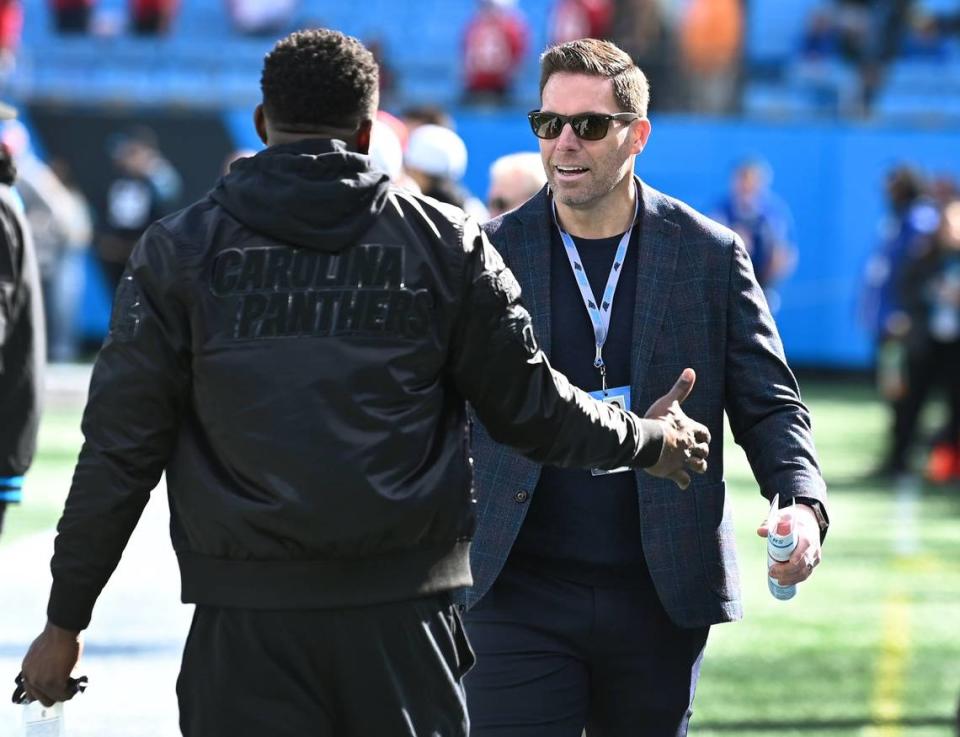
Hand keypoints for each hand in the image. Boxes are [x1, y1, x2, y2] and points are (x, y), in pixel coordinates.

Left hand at [20, 621, 82, 706]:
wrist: (63, 629)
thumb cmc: (57, 635)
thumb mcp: (42, 652)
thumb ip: (43, 667)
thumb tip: (54, 673)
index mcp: (27, 670)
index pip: (32, 693)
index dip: (45, 693)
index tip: (54, 691)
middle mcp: (31, 678)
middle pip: (42, 699)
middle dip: (55, 695)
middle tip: (66, 687)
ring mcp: (42, 682)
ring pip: (55, 699)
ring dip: (64, 693)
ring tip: (73, 684)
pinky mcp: (55, 683)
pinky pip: (65, 695)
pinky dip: (72, 691)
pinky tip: (77, 683)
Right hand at [643, 368, 710, 488]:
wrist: (648, 440)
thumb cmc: (658, 421)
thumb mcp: (669, 401)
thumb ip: (681, 388)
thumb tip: (691, 370)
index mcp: (690, 430)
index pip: (705, 433)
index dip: (704, 435)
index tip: (702, 436)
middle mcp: (690, 446)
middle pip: (704, 451)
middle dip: (702, 452)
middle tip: (698, 453)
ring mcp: (682, 460)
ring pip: (699, 466)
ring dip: (698, 466)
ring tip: (695, 467)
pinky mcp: (673, 471)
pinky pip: (683, 480)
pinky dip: (684, 482)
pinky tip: (683, 483)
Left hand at [757, 504, 822, 585]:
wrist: (809, 521)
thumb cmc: (792, 520)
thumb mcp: (782, 517)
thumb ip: (771, 524)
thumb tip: (760, 532)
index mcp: (807, 536)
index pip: (805, 546)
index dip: (798, 555)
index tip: (789, 561)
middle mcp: (813, 548)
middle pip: (802, 563)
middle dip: (787, 570)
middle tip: (771, 572)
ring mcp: (814, 557)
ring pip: (805, 572)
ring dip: (790, 578)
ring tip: (776, 579)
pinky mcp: (812, 563)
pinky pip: (806, 574)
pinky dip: (795, 580)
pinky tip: (784, 582)